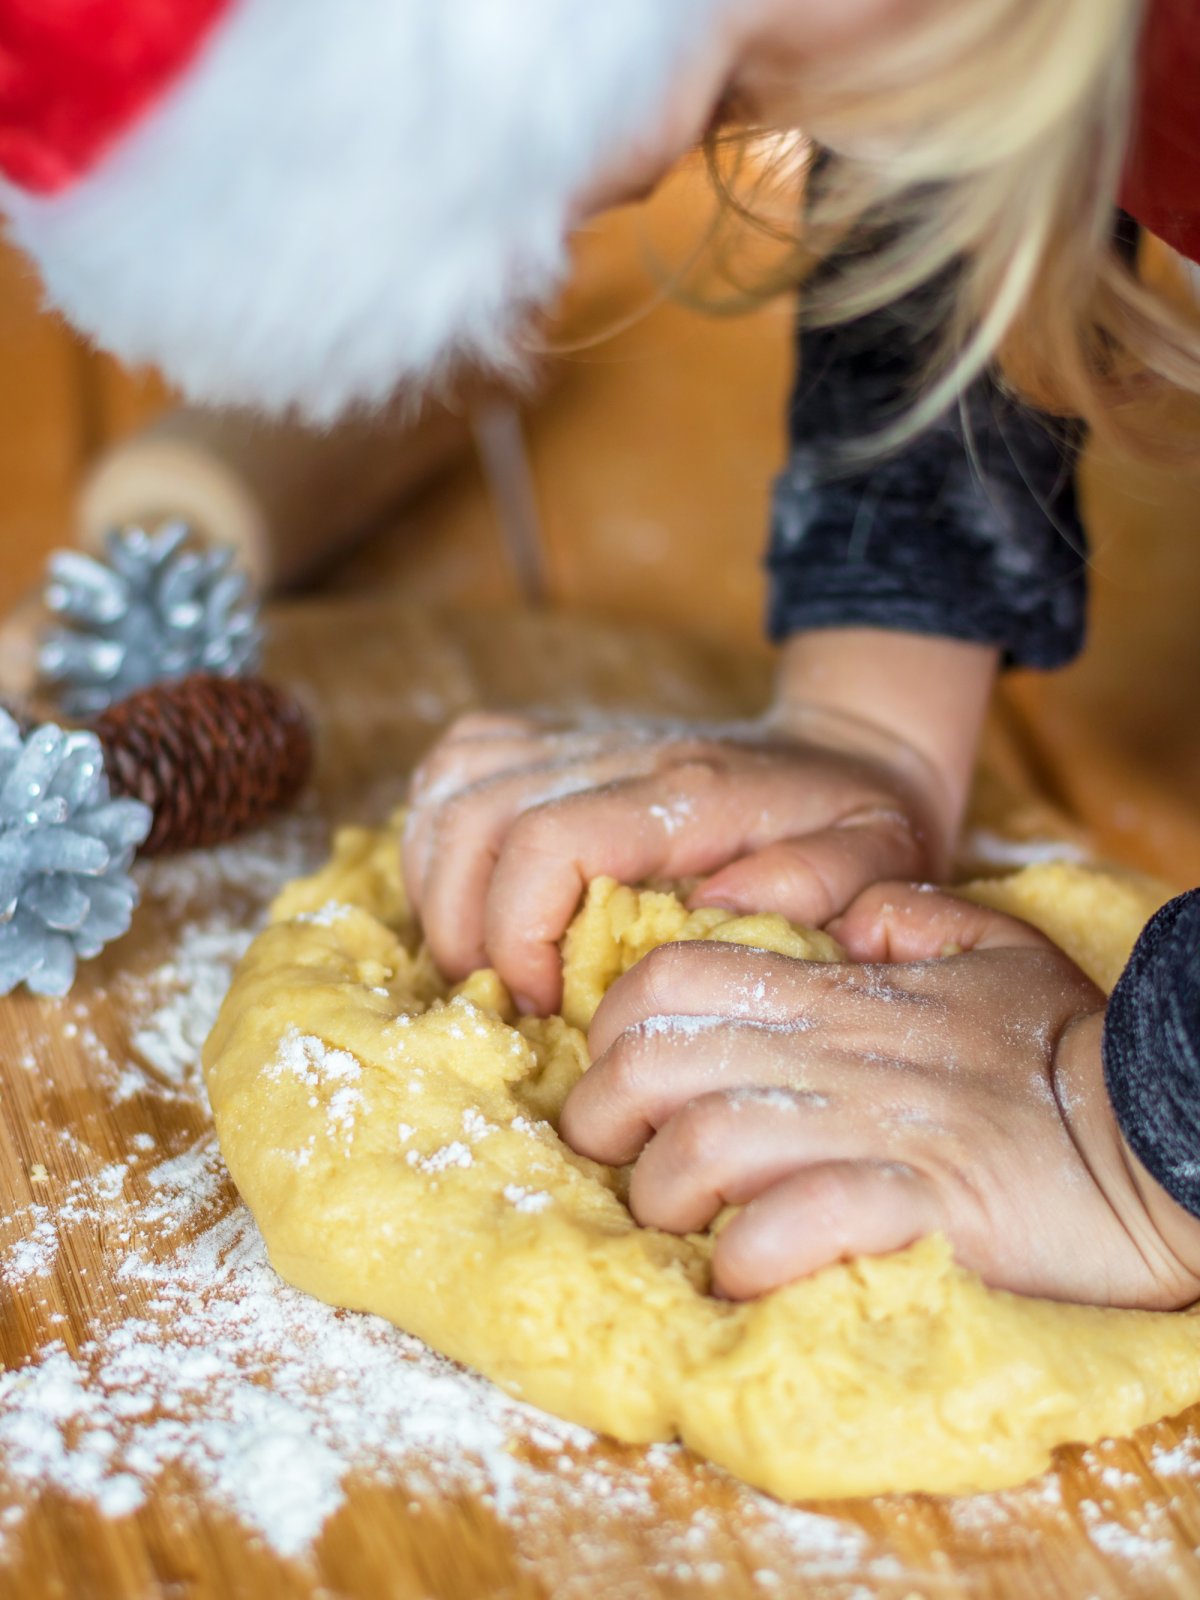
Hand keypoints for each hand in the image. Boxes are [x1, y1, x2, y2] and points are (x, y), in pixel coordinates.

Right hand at [403, 707, 941, 1014]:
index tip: (548, 1007)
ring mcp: (579, 737)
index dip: (519, 934)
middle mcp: (618, 750)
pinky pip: (456, 764)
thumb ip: (815, 886)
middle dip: (466, 927)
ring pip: (452, 786)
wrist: (848, 752)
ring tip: (483, 960)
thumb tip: (711, 915)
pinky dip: (437, 833)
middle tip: (508, 1002)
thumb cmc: (859, 825)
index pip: (549, 838)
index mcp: (688, 788)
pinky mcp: (555, 740)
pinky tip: (471, 895)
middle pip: (478, 815)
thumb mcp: (878, 862)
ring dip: (441, 885)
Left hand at [559, 885, 1199, 1310]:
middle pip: (653, 1064)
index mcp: (838, 992)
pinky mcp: (916, 1206)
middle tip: (619, 1166)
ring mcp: (872, 1128)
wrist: (1166, 1125)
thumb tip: (844, 917)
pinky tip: (744, 1274)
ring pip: (702, 1147)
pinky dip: (746, 1258)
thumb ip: (905, 916)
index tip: (617, 1083)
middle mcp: (835, 1052)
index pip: (669, 979)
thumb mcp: (989, 946)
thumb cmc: (1069, 1045)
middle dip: (602, 1122)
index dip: (611, 1029)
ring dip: (667, 1200)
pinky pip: (791, 1227)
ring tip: (684, 1228)